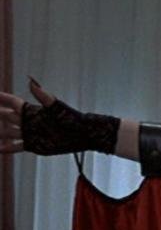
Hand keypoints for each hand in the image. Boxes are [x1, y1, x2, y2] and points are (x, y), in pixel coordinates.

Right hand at [0, 77, 119, 154]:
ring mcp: (29, 133)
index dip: (1, 98)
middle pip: (5, 117)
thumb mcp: (57, 107)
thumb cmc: (72, 118)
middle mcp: (28, 121)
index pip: (11, 102)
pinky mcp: (34, 145)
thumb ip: (43, 96)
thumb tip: (31, 81)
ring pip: (6, 132)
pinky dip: (5, 148)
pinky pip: (15, 147)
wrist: (83, 135)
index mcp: (32, 110)